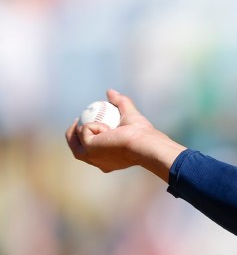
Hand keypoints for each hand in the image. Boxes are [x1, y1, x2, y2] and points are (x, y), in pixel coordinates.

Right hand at [65, 89, 184, 181]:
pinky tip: (108, 129)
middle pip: (77, 151)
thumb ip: (121, 103)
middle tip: (77, 120)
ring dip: (79, 130)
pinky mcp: (89, 151)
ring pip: (75, 143)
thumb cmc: (143, 134)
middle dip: (72, 136)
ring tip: (90, 122)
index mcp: (108, 161)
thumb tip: (109, 91)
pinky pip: (84, 131)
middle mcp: (98, 163)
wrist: (145, 143)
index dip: (85, 138)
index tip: (85, 124)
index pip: (91, 152)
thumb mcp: (130, 115)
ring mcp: (92, 158)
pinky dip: (94, 125)